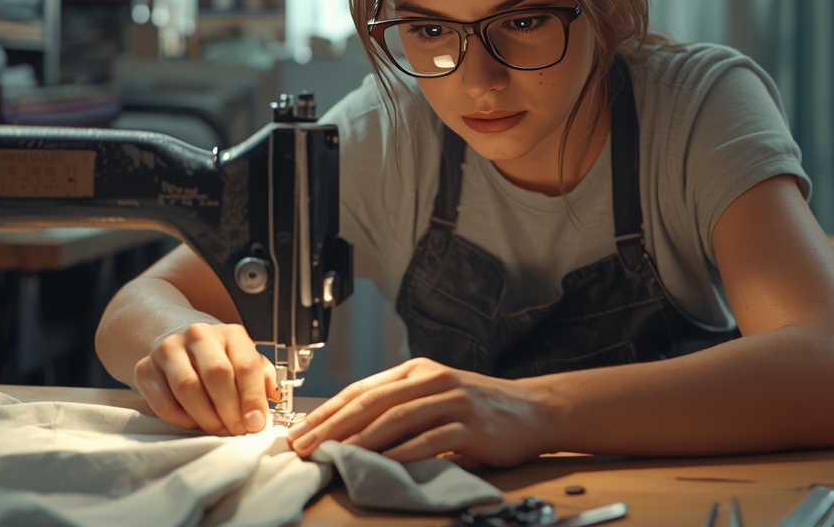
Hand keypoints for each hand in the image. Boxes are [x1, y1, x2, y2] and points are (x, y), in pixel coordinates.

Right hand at [132, 322, 280, 435]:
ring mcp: (168, 350)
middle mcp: (198, 335)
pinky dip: (179, 419)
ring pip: (187, 388)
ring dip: (206, 416)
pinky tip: (192, 421)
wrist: (177, 344)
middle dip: (230, 409)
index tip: (256, 423)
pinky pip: (162, 401)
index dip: (253, 398)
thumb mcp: (244, 360)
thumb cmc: (217, 358)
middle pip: (217, 374)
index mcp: (229, 333)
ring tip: (217, 428)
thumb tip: (273, 398)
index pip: (245, 365)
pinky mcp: (145, 368)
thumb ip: (262, 378)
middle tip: (236, 430)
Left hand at [287, 357, 549, 466]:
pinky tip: (383, 464)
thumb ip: (401, 405)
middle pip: (373, 402)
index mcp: (418, 370)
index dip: (328, 410)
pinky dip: (404, 453)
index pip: (363, 389)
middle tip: (306, 446)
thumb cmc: (480, 407)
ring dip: (361, 438)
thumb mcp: (437, 394)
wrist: (534, 409)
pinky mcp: (472, 426)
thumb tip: (350, 430)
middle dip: (333, 425)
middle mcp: (433, 380)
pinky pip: (431, 439)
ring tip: (335, 455)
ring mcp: (454, 401)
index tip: (300, 431)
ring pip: (398, 417)